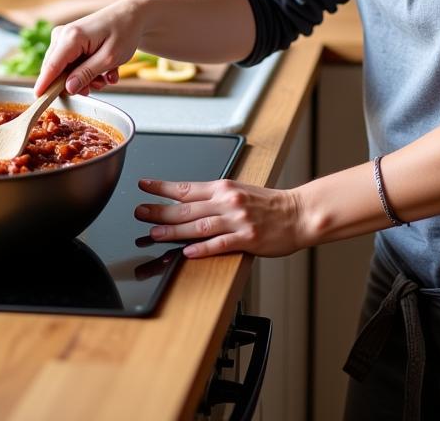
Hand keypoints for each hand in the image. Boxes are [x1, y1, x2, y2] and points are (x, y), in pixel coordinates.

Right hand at [33, 0, 142, 95]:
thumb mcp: (109, 58)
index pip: (51, 66)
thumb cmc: (124, 33)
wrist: (132, 16)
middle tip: (98, 85)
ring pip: (65, 69)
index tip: (38, 101)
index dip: (44, 85)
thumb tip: (67, 88)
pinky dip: (87, 70)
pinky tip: (106, 70)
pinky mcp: (70, 41)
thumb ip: (87, 74)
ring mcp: (65, 37)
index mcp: (71, 37)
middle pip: (56, 70)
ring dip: (85, 78)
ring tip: (106, 76)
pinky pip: (71, 64)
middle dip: (75, 83)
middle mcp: (63, 35)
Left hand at [135, 178, 307, 258]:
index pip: (186, 187)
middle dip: (160, 210)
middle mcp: (228, 201)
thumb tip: (188, 203)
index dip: (162, 187)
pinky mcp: (248, 238)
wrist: (299, 213)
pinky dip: (203, 248)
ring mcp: (237, 220)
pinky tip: (188, 252)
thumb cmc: (270, 204)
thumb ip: (215, 197)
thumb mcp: (240, 191)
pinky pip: (221, 244)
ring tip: (155, 233)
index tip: (142, 185)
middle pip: (187, 207)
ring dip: (175, 230)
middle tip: (139, 212)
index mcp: (224, 188)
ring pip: (199, 225)